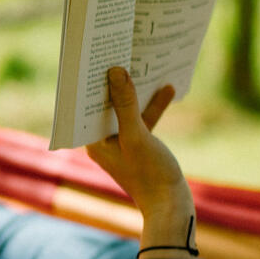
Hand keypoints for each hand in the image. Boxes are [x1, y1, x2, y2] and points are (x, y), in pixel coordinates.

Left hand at [85, 67, 189, 216]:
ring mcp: (122, 143)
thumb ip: (126, 104)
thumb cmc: (151, 176)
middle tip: (121, 51)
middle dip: (116, 81)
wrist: (172, 207)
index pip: (87, 105)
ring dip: (138, 91)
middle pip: (106, 104)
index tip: (96, 56)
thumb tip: (116, 72)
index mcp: (93, 142)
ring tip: (147, 64)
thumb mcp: (137, 136)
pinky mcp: (140, 145)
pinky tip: (168, 88)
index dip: (91, 81)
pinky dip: (153, 106)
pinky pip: (143, 119)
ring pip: (127, 109)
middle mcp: (103, 141)